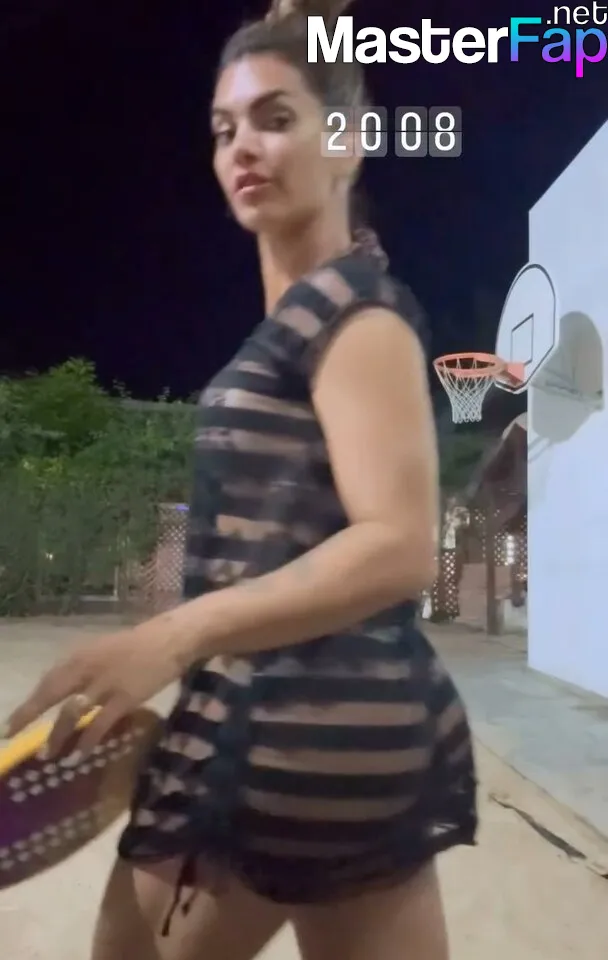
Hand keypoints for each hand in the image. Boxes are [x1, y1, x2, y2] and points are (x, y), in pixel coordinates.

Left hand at [2, 623, 181, 756]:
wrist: (170, 640)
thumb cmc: (138, 646)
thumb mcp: (103, 650)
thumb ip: (83, 669)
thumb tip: (63, 693)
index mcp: (81, 655)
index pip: (48, 681)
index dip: (29, 703)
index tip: (12, 723)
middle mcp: (88, 667)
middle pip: (51, 693)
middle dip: (29, 715)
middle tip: (12, 735)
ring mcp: (106, 683)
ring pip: (72, 712)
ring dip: (56, 735)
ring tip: (47, 755)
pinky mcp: (124, 698)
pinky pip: (99, 724)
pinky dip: (86, 741)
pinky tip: (79, 755)